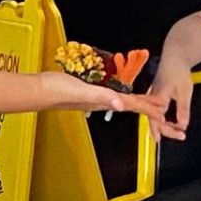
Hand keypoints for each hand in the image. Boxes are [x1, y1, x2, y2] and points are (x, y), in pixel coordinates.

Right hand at [39, 71, 167, 120]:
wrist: (37, 90)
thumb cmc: (55, 90)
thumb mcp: (80, 91)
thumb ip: (100, 96)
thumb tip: (120, 104)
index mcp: (102, 100)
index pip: (130, 105)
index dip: (148, 107)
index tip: (163, 110)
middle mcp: (100, 101)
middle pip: (129, 105)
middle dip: (146, 108)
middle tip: (162, 108)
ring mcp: (93, 97)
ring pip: (121, 101)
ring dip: (136, 103)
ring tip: (147, 102)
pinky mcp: (87, 91)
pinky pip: (110, 95)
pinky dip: (121, 95)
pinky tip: (120, 92)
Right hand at [147, 60, 192, 142]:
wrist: (174, 57)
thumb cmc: (178, 71)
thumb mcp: (184, 92)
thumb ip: (183, 109)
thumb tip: (182, 125)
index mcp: (158, 99)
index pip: (159, 121)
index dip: (168, 130)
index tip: (179, 135)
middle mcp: (152, 99)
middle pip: (154, 121)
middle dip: (165, 131)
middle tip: (179, 136)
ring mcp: (152, 98)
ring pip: (153, 117)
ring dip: (163, 126)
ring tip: (173, 133)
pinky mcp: (155, 96)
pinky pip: (155, 111)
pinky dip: (161, 119)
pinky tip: (166, 122)